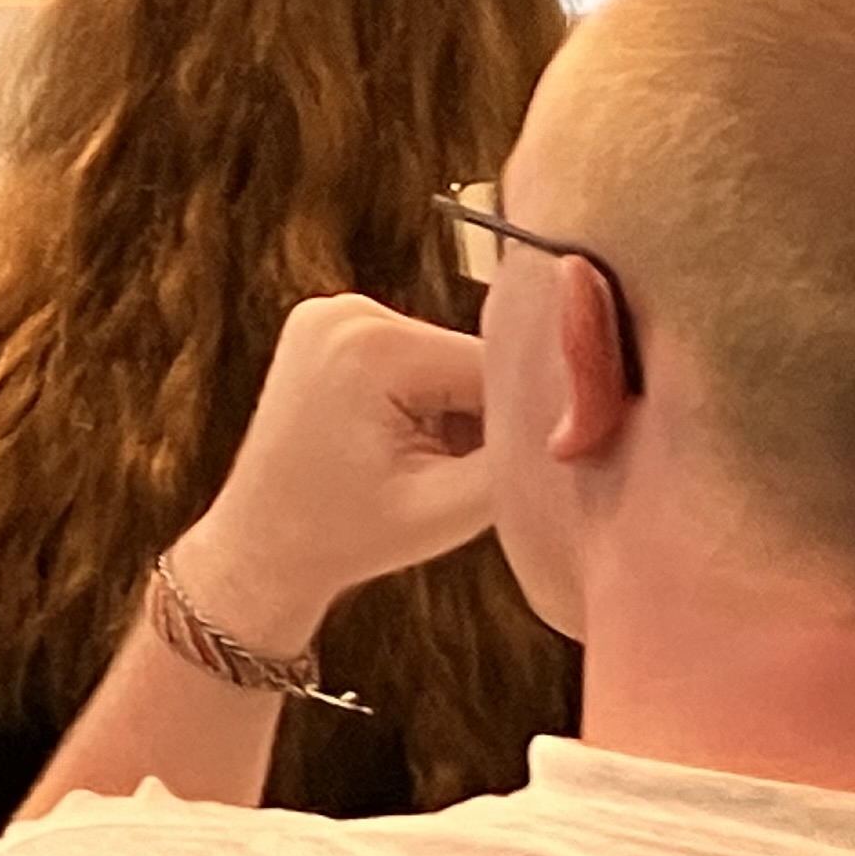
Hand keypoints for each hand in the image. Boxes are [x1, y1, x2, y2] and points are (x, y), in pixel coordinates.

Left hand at [174, 294, 495, 653]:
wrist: (262, 545)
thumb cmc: (346, 536)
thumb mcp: (452, 506)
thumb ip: (523, 455)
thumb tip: (592, 412)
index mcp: (374, 345)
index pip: (499, 367)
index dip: (523, 422)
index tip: (528, 465)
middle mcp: (347, 311)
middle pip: (472, 358)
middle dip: (483, 416)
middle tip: (454, 475)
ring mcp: (331, 313)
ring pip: (448, 358)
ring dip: (456, 410)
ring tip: (419, 464)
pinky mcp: (330, 328)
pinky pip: (415, 357)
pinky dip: (425, 399)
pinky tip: (399, 443)